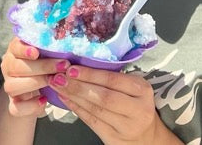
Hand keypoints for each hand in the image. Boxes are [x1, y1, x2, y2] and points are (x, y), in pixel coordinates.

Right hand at [0, 38, 59, 116]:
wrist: (35, 90)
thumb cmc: (43, 66)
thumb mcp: (46, 53)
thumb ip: (50, 47)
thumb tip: (68, 42)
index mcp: (15, 51)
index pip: (15, 47)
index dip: (24, 50)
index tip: (36, 52)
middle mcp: (8, 67)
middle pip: (16, 67)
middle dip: (41, 67)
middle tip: (62, 65)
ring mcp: (9, 86)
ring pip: (12, 86)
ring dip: (35, 83)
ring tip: (54, 81)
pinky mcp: (13, 103)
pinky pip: (16, 107)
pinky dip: (30, 105)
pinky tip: (44, 100)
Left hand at [53, 65, 173, 144]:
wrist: (144, 136)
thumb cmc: (134, 105)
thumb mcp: (132, 89)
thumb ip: (112, 78)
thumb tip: (79, 64)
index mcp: (142, 90)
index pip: (113, 80)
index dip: (90, 75)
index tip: (71, 68)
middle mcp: (138, 109)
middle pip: (103, 97)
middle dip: (77, 86)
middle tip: (58, 77)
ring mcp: (126, 126)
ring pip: (95, 110)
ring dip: (73, 96)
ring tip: (57, 86)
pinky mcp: (114, 138)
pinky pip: (91, 121)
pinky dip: (76, 109)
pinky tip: (64, 99)